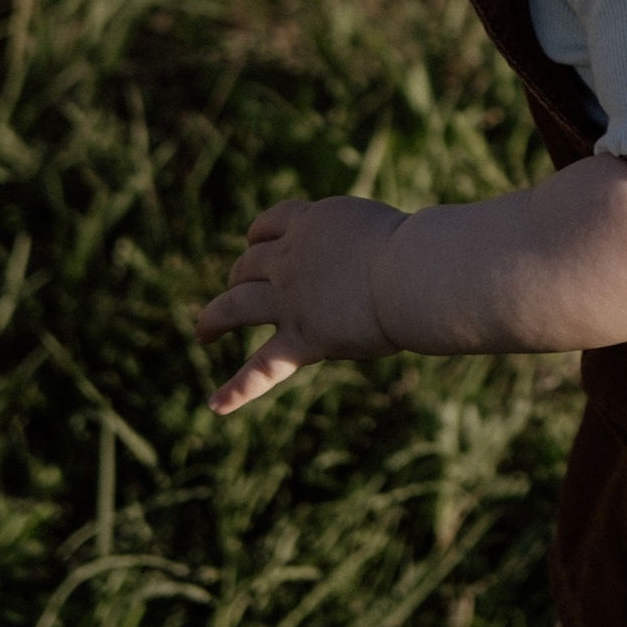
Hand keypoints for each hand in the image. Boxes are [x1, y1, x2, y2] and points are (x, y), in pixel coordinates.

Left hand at [196, 193, 406, 416]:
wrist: (414, 272)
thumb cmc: (423, 250)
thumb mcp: (390, 232)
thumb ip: (373, 248)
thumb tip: (394, 262)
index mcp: (314, 222)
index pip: (272, 222)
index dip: (258, 235)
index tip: (255, 242)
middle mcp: (292, 257)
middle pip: (249, 263)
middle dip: (240, 275)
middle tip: (238, 288)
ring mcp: (291, 299)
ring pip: (234, 306)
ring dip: (213, 318)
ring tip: (204, 332)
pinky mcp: (301, 339)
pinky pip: (261, 368)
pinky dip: (236, 388)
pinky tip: (215, 404)